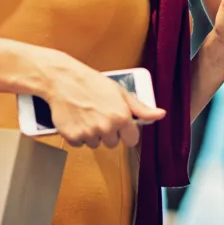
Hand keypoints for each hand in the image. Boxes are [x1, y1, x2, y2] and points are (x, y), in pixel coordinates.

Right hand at [42, 55, 164, 148]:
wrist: (63, 80)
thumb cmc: (92, 83)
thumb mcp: (120, 92)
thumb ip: (141, 108)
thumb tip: (160, 114)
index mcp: (121, 117)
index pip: (132, 140)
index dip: (126, 132)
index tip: (120, 124)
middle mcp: (106, 127)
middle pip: (113, 144)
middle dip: (108, 132)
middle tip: (100, 115)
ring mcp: (89, 133)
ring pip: (95, 144)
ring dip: (92, 134)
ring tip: (87, 115)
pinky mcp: (73, 137)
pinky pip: (79, 144)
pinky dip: (78, 135)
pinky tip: (77, 119)